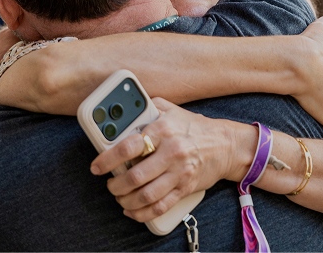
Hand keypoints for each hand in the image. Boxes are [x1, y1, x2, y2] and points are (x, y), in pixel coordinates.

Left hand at [90, 98, 254, 221]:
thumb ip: (146, 109)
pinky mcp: (185, 188)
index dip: (107, 159)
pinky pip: (160, 206)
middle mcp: (171, 151)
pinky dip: (142, 213)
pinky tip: (132, 210)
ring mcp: (179, 172)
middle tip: (110, 183)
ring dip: (126, 200)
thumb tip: (123, 112)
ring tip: (119, 197)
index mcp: (163, 129)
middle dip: (115, 185)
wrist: (225, 143)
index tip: (97, 166)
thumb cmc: (193, 126)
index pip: (128, 147)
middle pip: (135, 177)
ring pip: (145, 195)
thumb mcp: (170, 109)